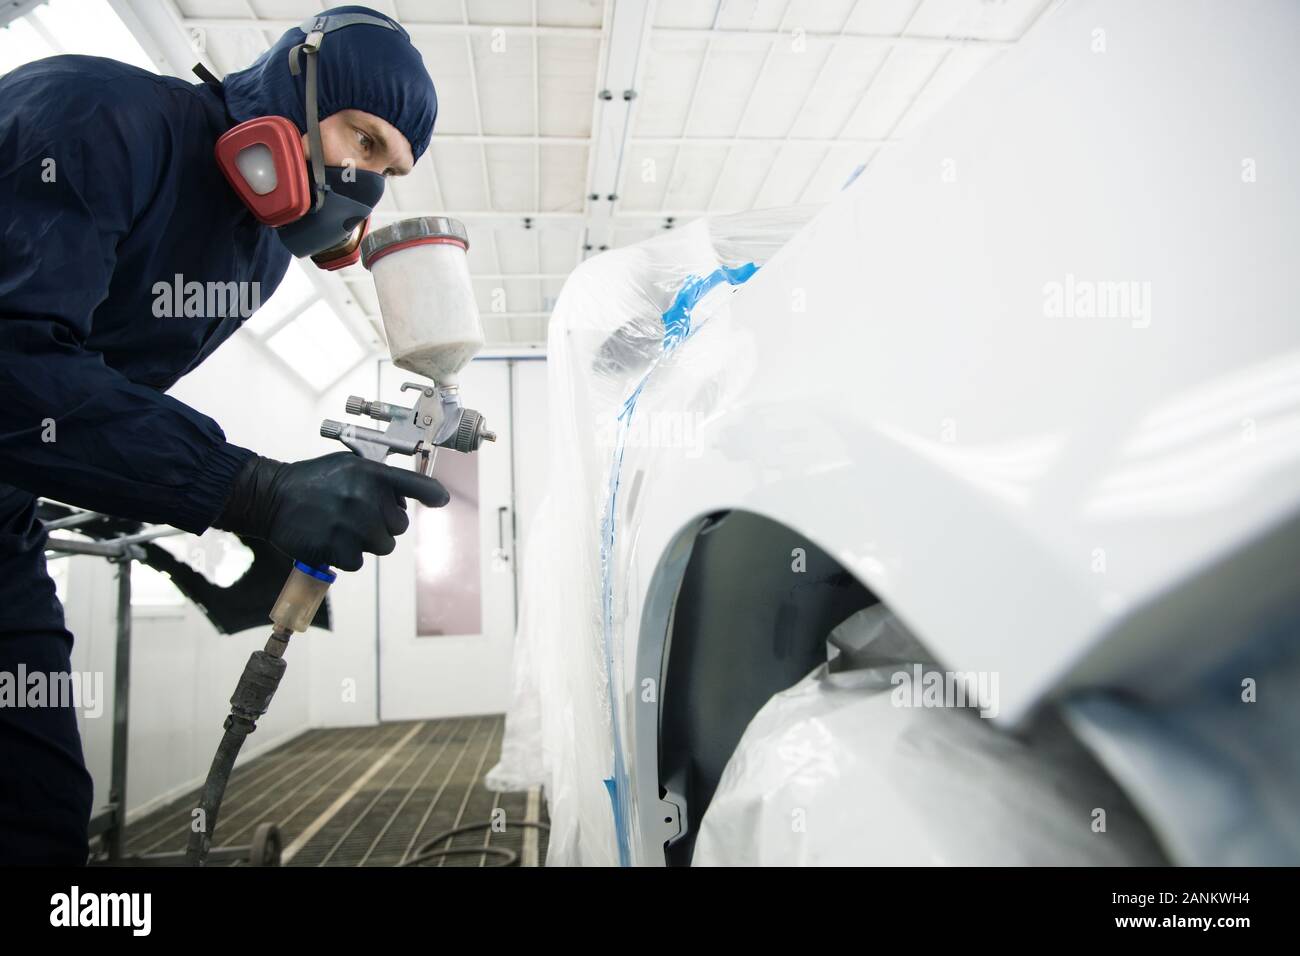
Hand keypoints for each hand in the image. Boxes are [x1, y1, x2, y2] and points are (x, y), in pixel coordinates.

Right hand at [215, 452, 448, 570]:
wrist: (271, 497)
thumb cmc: (312, 482)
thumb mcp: (348, 465)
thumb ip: (378, 479)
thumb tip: (403, 499)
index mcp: (371, 473)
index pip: (415, 484)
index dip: (432, 494)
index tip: (440, 500)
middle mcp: (366, 497)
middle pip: (399, 527)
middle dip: (383, 526)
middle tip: (357, 517)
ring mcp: (352, 524)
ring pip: (382, 546)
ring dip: (366, 543)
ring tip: (341, 528)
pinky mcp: (337, 547)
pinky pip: (358, 562)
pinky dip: (345, 557)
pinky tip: (328, 540)